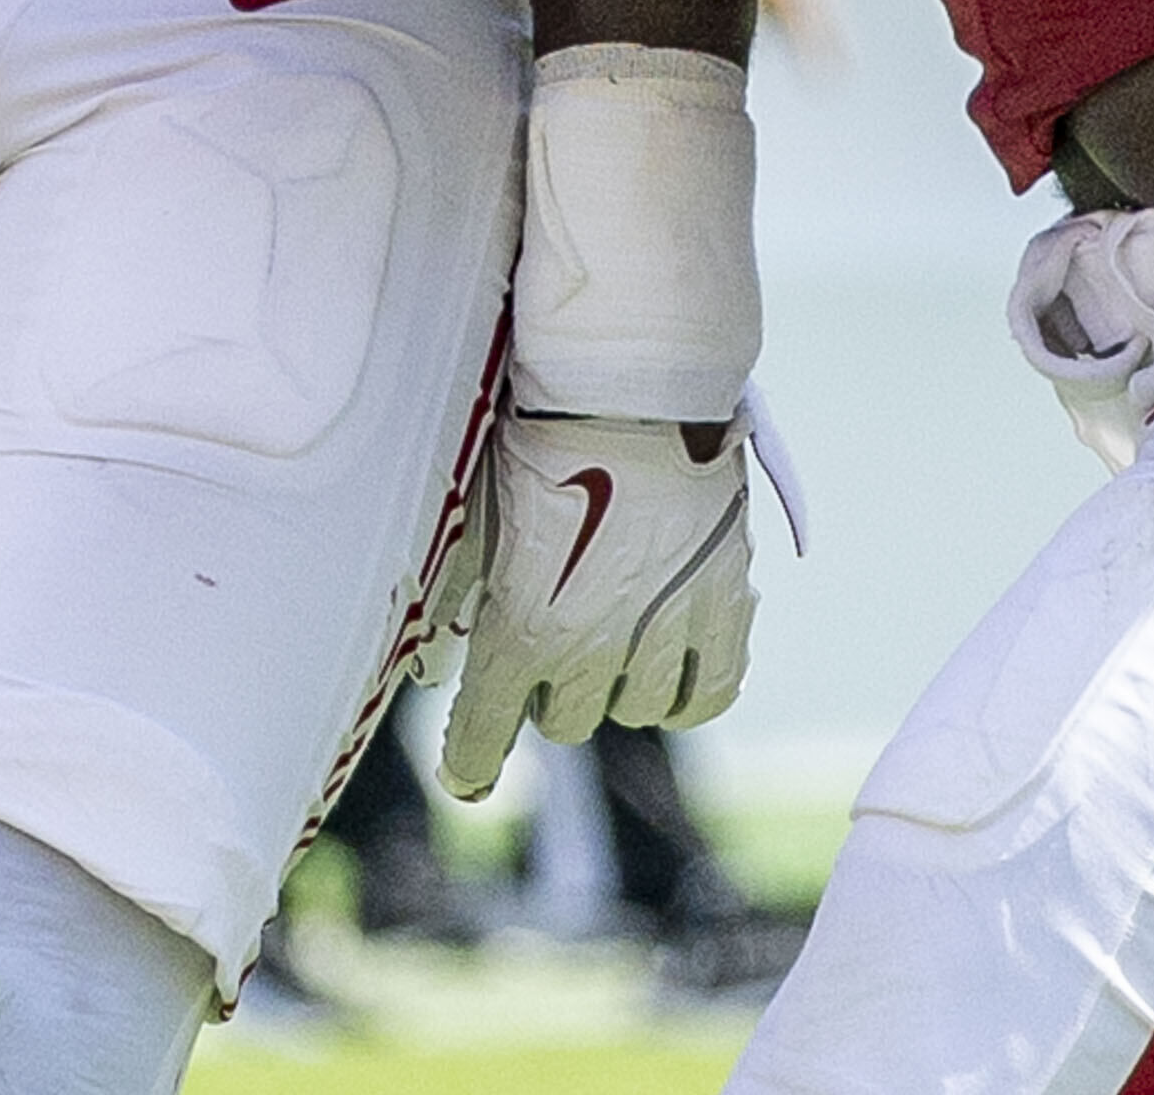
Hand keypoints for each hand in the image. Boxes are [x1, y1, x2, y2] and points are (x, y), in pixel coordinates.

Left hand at [440, 409, 761, 796]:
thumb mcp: (476, 516)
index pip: (487, 733)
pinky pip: (710, 695)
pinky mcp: (725, 606)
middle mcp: (595, 645)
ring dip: (614, 685)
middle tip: (549, 643)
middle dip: (549, 692)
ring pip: (634, 711)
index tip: (467, 771)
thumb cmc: (537, 441)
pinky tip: (670, 664)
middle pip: (565, 722)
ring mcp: (667, 630)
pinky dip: (687, 692)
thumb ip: (450, 598)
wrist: (631, 383)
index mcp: (524, 627)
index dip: (471, 758)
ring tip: (611, 636)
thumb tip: (428, 667)